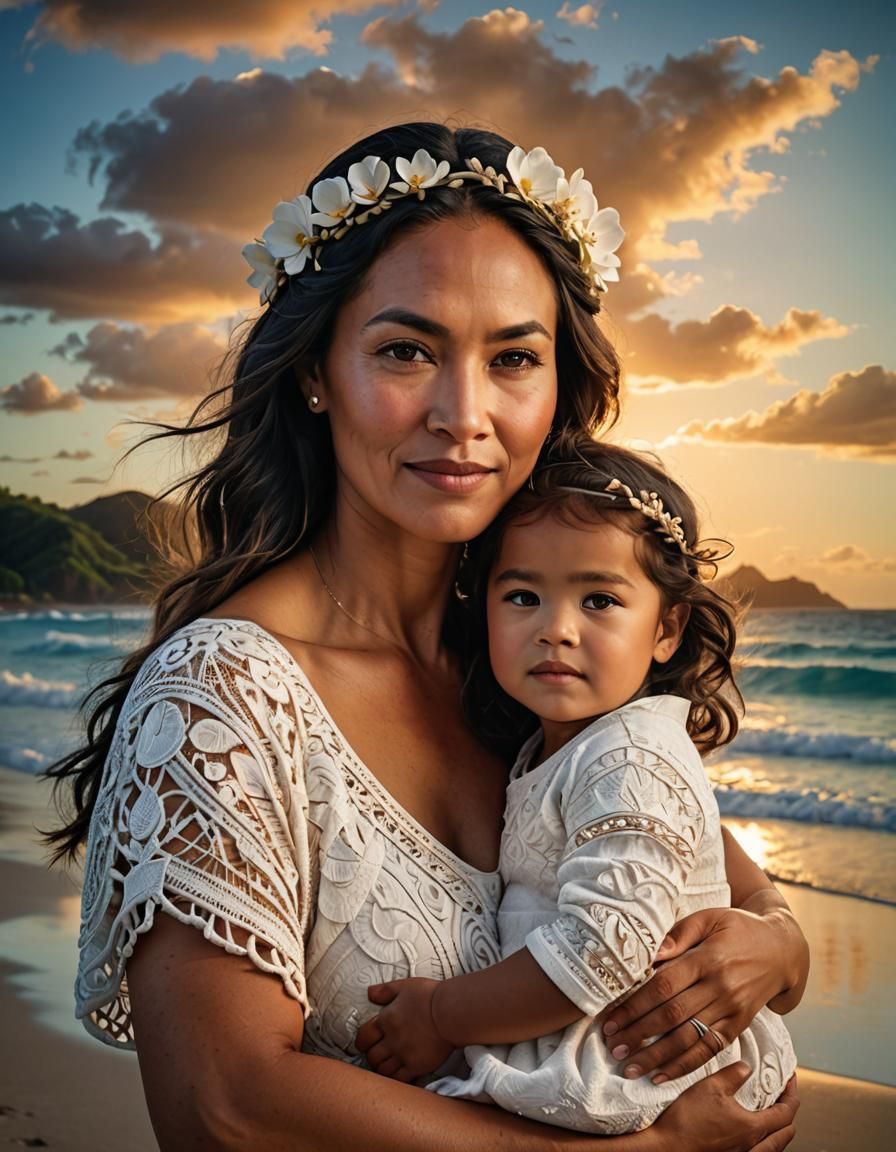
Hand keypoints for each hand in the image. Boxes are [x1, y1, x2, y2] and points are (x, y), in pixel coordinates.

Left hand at [356, 978, 454, 1082]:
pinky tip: (399, 1075)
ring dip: (383, 1069)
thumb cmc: (430, 996)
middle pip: (372, 1056)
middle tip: (377, 1056)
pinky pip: (399, 1079)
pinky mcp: (416, 1066)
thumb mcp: (405, 986)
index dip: (362, 1042)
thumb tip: (369, 993)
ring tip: (387, 1067)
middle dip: (372, 1057)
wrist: (450, 1012)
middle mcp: (391, 1040)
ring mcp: (403, 1054)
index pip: (364, 1037)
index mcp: (386, 1019)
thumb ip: (385, 990)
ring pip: (383, 1070)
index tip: (364, 1044)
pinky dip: (396, 1080)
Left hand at [596, 907, 791, 1082]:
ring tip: (630, 1068)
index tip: (611, 1020)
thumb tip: (650, 954)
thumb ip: (679, 934)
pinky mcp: (739, 1026)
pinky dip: (685, 1066)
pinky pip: (710, 1050)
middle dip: (639, 1035)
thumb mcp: (709, 918)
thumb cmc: (737, 928)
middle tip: (613, 1048)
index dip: (635, 1006)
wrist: (782, 950)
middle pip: (672, 1016)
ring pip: (689, 1038)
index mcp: (708, 958)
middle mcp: (720, 988)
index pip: (664, 986)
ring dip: (657, 1057)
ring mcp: (731, 1010)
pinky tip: (661, 1077)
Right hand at [651, 1065, 798, 1151]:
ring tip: (769, 1113)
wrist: (667, 1148)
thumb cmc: (687, 1122)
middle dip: (788, 1113)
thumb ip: (733, 1075)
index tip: (789, 1080)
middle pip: (786, 1133)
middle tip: (782, 1095)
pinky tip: (749, 1131)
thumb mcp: (710, 1087)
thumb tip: (746, 1068)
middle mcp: (752, 1146)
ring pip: (774, 1147)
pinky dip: (764, 1141)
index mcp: (752, 1128)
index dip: (791, 1093)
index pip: (786, 1112)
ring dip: (778, 1129)